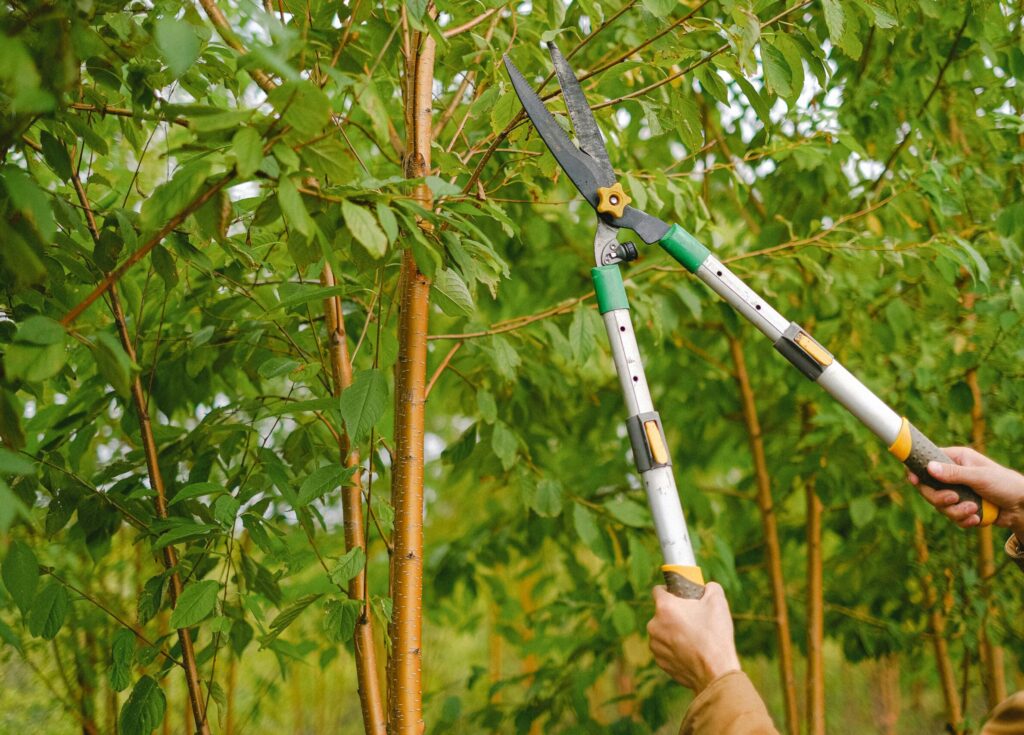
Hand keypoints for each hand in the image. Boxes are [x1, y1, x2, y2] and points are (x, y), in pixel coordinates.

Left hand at [647, 582, 740, 692]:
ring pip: (663, 632)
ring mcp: (656, 645)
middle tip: (694, 619)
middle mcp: (654, 625)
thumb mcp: (718, 601)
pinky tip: (692, 652)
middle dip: (675, 614)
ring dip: (674, 632)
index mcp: (664, 607)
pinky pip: (666, 649)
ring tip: (695, 638)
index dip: (671, 591)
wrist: (716, 672)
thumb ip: (710, 587)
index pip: (658, 590)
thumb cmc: (715, 635)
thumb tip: (707, 588)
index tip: (681, 596)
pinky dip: (676, 649)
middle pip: (662, 613)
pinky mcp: (660, 662)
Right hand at [908, 446, 1023, 537]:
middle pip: (929, 488)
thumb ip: (953, 474)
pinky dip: (964, 520)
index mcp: (956, 460)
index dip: (917, 470)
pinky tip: (977, 518)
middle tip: (954, 499)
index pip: (928, 461)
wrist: (1022, 507)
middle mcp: (953, 475)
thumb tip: (928, 467)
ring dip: (956, 511)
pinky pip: (952, 517)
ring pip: (940, 506)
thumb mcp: (980, 477)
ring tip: (974, 510)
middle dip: (940, 498)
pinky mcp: (962, 508)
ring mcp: (957, 492)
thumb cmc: (1005, 484)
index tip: (913, 480)